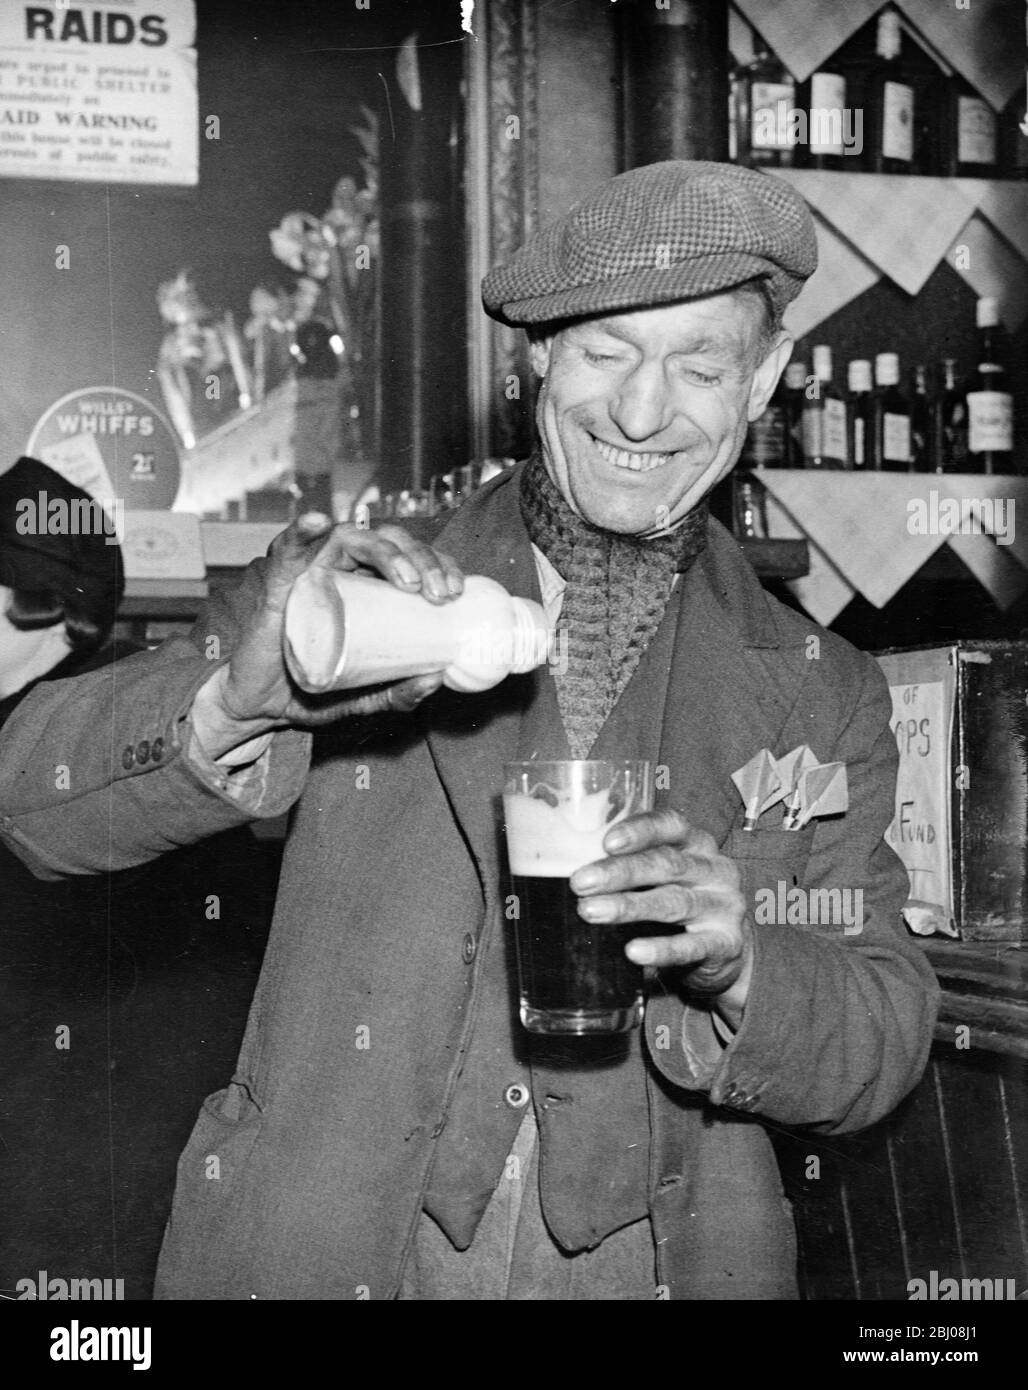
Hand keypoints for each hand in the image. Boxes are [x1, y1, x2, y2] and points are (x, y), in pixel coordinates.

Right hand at [192, 512, 464, 754]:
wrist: (261, 708)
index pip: (412, 560)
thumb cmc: (314, 691)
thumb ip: (398, 693)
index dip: (440, 565)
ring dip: (387, 552)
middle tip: (441, 594)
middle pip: (390, 544)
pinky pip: (286, 549)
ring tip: (408, 581)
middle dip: (423, 560)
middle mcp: (342, 571)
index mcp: (368, 587)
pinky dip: (300, 531)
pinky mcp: (277, 584)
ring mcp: (310, 573)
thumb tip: (437, 681)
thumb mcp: (367, 697)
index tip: (457, 593)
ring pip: (353, 538)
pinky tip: (316, 523)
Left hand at [569, 809, 753, 1025]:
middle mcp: (715, 869)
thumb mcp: (662, 876)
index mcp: (697, 843)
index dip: (640, 831)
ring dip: (629, 907)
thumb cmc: (678, 900)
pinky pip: (692, 947)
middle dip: (620, 872)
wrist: (724, 951)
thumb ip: (628, 865)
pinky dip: (661, 950)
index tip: (606, 841)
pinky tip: (634, 952)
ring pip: (674, 902)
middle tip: (579, 882)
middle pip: (667, 864)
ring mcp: (725, 907)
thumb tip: (560, 867)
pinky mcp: (727, 944)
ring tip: (590, 912)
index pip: (672, 825)